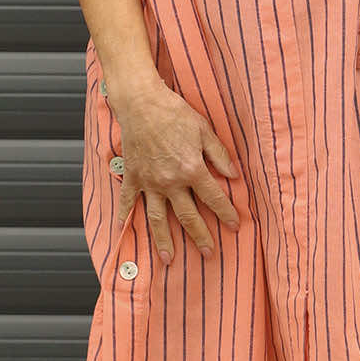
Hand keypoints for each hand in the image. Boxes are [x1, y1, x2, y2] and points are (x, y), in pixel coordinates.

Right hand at [112, 81, 240, 262]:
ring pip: (158, 217)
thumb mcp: (204, 130)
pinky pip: (129, 200)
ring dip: (164, 239)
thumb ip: (219, 155)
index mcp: (192, 169)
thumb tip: (234, 176)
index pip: (214, 198)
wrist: (141, 102)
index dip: (226, 213)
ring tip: (169, 258)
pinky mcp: (133, 176)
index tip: (234, 226)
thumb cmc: (173, 112)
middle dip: (200, 236)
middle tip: (208, 253)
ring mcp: (149, 181)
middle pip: (188, 215)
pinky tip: (125, 229)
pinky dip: (126, 215)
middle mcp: (171, 181)